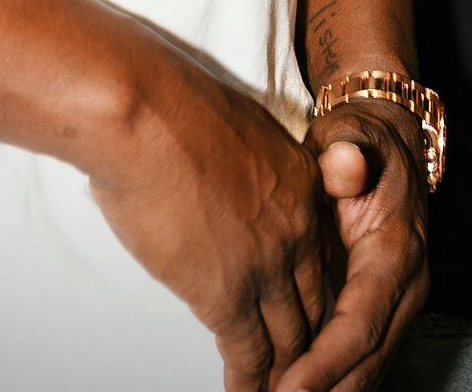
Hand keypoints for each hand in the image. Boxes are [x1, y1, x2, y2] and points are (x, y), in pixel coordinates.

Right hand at [87, 59, 330, 391]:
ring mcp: (266, 265)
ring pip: (291, 338)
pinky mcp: (227, 293)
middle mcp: (295, 229)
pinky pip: (248, 354)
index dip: (316, 289)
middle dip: (315, 342)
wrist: (150, 114)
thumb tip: (215, 175)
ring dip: (287, 372)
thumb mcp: (234, 126)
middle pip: (316, 301)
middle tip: (310, 370)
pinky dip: (250, 384)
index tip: (313, 314)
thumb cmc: (175, 107)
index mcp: (299, 183)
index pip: (321, 252)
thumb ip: (239, 164)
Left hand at [274, 99, 429, 391]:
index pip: (359, 326)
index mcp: (396, 255)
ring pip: (363, 371)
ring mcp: (394, 306)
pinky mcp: (378, 311)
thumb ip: (345, 155)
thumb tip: (345, 166)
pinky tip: (289, 391)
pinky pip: (356, 360)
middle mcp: (404, 290)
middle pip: (365, 365)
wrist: (386, 143)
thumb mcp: (351, 139)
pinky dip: (327, 381)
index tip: (285, 389)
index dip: (322, 364)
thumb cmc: (361, 143)